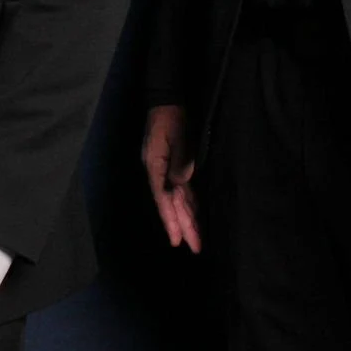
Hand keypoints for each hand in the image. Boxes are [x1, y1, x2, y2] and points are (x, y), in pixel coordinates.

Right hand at [142, 104, 201, 253]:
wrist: (166, 103)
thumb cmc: (169, 119)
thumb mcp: (175, 139)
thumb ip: (179, 163)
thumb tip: (181, 183)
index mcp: (155, 167)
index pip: (163, 199)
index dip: (170, 220)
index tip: (176, 239)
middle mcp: (160, 174)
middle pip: (172, 205)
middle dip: (182, 227)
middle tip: (193, 248)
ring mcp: (167, 172)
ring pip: (179, 201)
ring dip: (187, 221)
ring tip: (195, 242)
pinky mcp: (176, 168)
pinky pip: (184, 192)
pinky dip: (190, 206)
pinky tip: (195, 220)